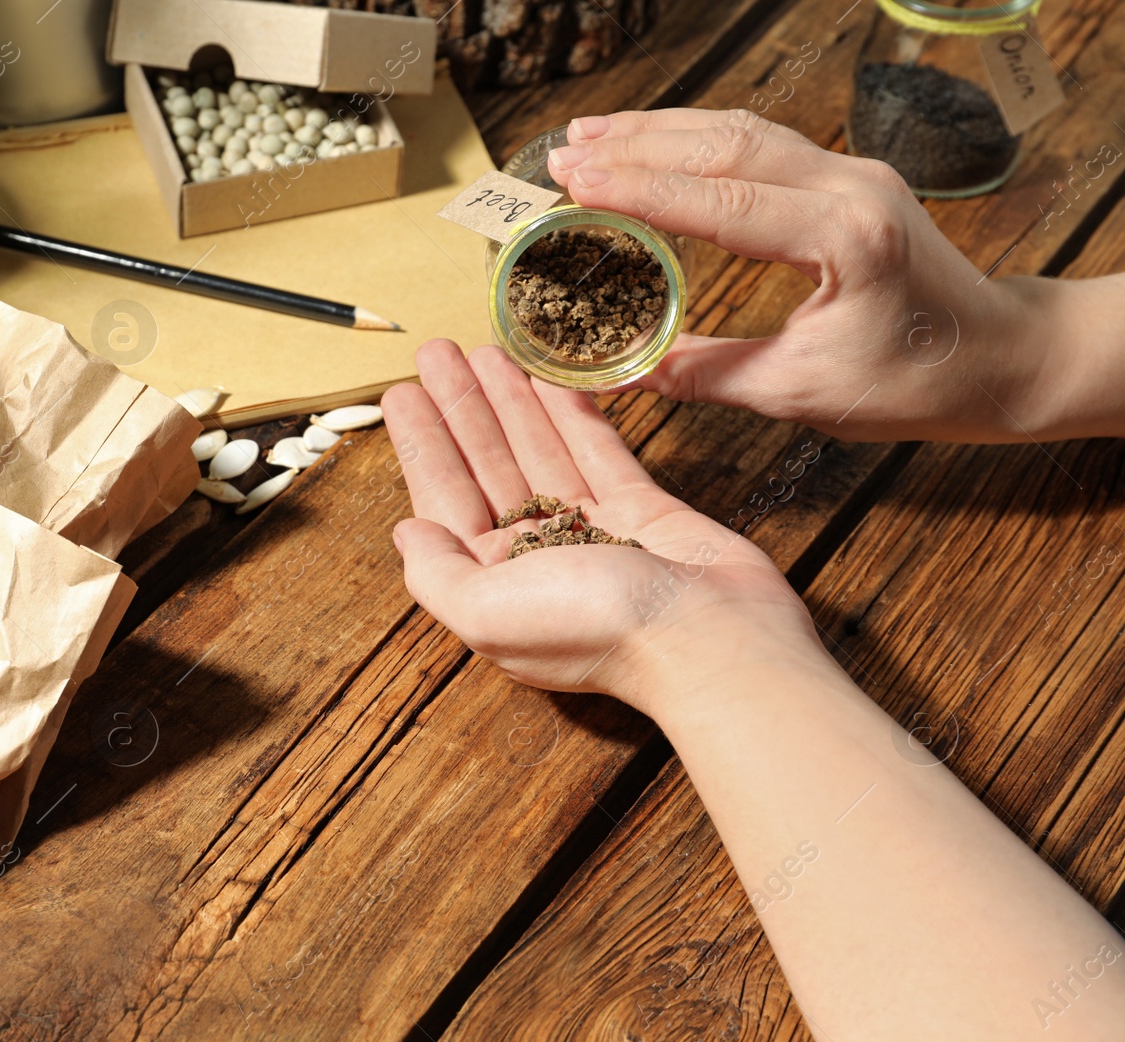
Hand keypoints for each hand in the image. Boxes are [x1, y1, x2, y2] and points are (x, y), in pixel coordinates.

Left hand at [385, 340, 821, 714]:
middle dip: (460, 408)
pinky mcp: (642, 513)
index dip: (422, 443)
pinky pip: (596, 451)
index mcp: (492, 585)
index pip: (444, 499)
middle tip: (437, 351)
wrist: (707, 639)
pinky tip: (548, 377)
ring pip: (538, 451)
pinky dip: (570, 413)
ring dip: (509, 401)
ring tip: (486, 348)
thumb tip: (405, 532)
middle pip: (486, 466)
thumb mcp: (486, 613)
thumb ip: (436, 573)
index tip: (401, 392)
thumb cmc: (593, 630)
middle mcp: (535, 558)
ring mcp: (590, 533)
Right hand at [543, 108, 1052, 442]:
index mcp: (843, 238)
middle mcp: (848, 187)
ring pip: (741, 132)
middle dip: (637, 146)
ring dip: (661, 130)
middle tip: (563, 156)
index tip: (575, 185)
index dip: (641, 191)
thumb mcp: (800, 391)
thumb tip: (624, 375)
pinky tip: (655, 143)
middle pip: (726, 146)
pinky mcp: (845, 178)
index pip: (722, 201)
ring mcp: (850, 173)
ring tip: (590, 136)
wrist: (998, 357)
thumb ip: (707, 374)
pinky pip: (760, 143)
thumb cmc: (914, 382)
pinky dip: (698, 139)